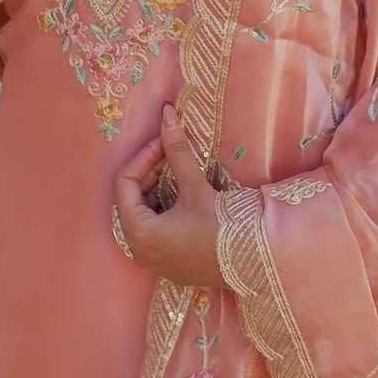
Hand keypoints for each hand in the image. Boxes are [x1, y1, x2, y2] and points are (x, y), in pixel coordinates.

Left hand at [115, 106, 223, 287]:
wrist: (252, 261)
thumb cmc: (219, 226)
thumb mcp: (195, 186)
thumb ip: (177, 150)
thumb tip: (166, 114)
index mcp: (138, 232)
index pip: (124, 184)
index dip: (143, 158)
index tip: (163, 142)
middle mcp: (139, 250)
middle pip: (131, 199)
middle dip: (149, 172)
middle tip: (169, 153)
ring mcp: (154, 260)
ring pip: (143, 214)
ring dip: (156, 190)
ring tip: (175, 171)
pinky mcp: (169, 264)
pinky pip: (155, 230)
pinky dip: (163, 209)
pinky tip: (181, 196)